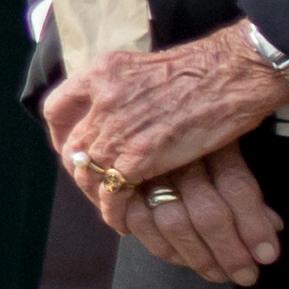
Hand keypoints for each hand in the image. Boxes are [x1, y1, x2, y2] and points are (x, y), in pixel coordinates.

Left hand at [41, 30, 288, 200]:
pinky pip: (113, 191)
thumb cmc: (202, 70)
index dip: (60, 134)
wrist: (232, 73)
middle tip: (95, 185)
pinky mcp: (139, 156)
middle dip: (79, 171)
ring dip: (95, 193)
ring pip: (88, 171)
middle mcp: (100, 99)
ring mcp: (117, 128)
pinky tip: (123, 220)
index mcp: (100, 73)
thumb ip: (122, 89)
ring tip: (110, 205)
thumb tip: (115, 113)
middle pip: (71, 147)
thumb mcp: (144, 68)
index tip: (70, 149)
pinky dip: (114, 210)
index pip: (56, 108)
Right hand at [114, 140, 286, 287]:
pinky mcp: (121, 177)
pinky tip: (177, 257)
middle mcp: (179, 152)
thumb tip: (271, 231)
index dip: (254, 226)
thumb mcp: (233, 150)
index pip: (237, 187)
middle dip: (229, 253)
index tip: (267, 257)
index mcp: (212, 138)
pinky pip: (137, 220)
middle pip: (208, 213)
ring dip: (198, 257)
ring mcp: (147, 165)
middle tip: (245, 276)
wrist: (155, 102)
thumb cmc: (204, 128)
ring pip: (173, 223)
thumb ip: (248, 191)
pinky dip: (158, 245)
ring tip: (216, 274)